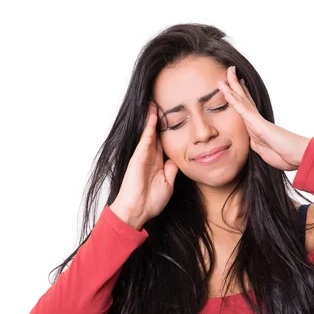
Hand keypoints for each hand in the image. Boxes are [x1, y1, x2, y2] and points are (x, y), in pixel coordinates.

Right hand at [111, 102, 178, 229]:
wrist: (137, 211)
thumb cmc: (151, 201)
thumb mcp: (168, 183)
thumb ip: (171, 169)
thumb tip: (176, 159)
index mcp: (157, 163)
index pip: (164, 142)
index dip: (168, 131)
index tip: (175, 119)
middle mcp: (150, 157)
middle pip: (156, 134)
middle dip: (159, 120)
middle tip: (163, 103)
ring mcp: (143, 155)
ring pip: (150, 132)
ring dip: (153, 117)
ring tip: (156, 102)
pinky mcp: (138, 156)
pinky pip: (145, 138)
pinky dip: (150, 126)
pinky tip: (153, 114)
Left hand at [217, 66, 310, 170]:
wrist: (297, 156)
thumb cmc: (284, 155)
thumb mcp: (263, 151)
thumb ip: (256, 144)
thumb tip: (251, 142)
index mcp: (257, 126)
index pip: (246, 106)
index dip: (239, 95)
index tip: (234, 84)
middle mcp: (257, 120)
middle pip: (243, 98)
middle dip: (235, 84)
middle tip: (230, 69)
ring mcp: (257, 121)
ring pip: (241, 100)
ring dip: (232, 86)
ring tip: (227, 72)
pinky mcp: (258, 125)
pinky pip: (243, 110)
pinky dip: (234, 101)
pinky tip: (226, 91)